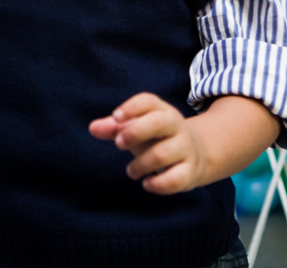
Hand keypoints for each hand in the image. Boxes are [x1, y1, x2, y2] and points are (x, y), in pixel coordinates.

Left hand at [89, 92, 207, 194]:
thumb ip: (114, 127)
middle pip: (158, 122)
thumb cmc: (156, 139)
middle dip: (134, 132)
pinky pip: (175, 179)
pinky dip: (157, 184)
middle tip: (119, 144)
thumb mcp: (137, 129)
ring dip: (139, 165)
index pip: (148, 101)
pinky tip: (147, 183)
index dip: (131, 107)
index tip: (116, 118)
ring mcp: (186, 148)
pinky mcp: (190, 171)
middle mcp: (176, 126)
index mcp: (162, 111)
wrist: (194, 155)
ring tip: (131, 171)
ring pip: (161, 155)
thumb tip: (93, 128)